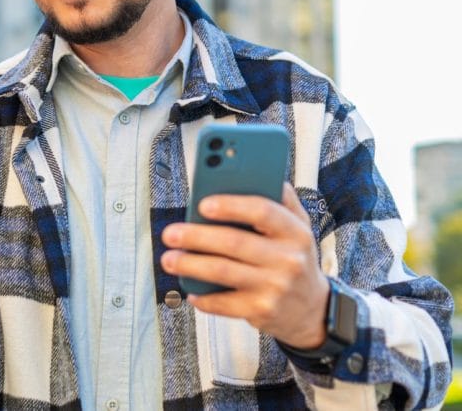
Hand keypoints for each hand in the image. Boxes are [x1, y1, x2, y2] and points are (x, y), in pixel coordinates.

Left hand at [160, 183, 328, 349]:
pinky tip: (189, 291)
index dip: (231, 206)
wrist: (313, 308)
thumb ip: (278, 199)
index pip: (262, 211)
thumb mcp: (298, 227)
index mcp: (295, 231)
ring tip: (169, 259)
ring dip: (190, 265)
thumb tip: (246, 171)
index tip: (202, 204)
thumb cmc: (293, 258)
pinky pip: (224, 303)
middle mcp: (288, 259)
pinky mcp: (262, 311)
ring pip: (223, 271)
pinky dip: (202, 297)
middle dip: (196, 236)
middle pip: (234, 242)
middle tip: (170, 233)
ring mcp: (275, 287)